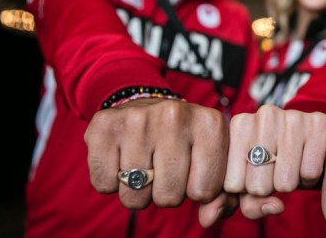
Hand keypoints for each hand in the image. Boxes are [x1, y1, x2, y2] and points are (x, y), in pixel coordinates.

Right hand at [84, 98, 227, 209]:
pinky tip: (122, 158)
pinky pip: (104, 184)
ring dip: (139, 190)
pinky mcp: (103, 125)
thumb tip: (209, 219)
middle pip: (169, 196)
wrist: (148, 106)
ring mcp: (137, 118)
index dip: (197, 191)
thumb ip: (222, 196)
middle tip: (165, 169)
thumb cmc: (186, 142)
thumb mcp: (213, 161)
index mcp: (210, 124)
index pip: (204, 192)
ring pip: (135, 195)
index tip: (192, 171)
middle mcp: (174, 115)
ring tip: (145, 163)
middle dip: (167, 193)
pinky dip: (111, 182)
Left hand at [223, 104, 325, 218]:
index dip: (247, 191)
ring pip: (284, 182)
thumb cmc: (275, 164)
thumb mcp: (254, 184)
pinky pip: (309, 174)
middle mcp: (264, 114)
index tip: (257, 174)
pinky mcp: (319, 123)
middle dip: (270, 188)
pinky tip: (308, 161)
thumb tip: (275, 207)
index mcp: (239, 124)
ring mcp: (292, 116)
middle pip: (257, 186)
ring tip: (293, 166)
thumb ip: (251, 205)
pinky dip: (310, 177)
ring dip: (291, 183)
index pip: (233, 185)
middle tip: (278, 170)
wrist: (314, 143)